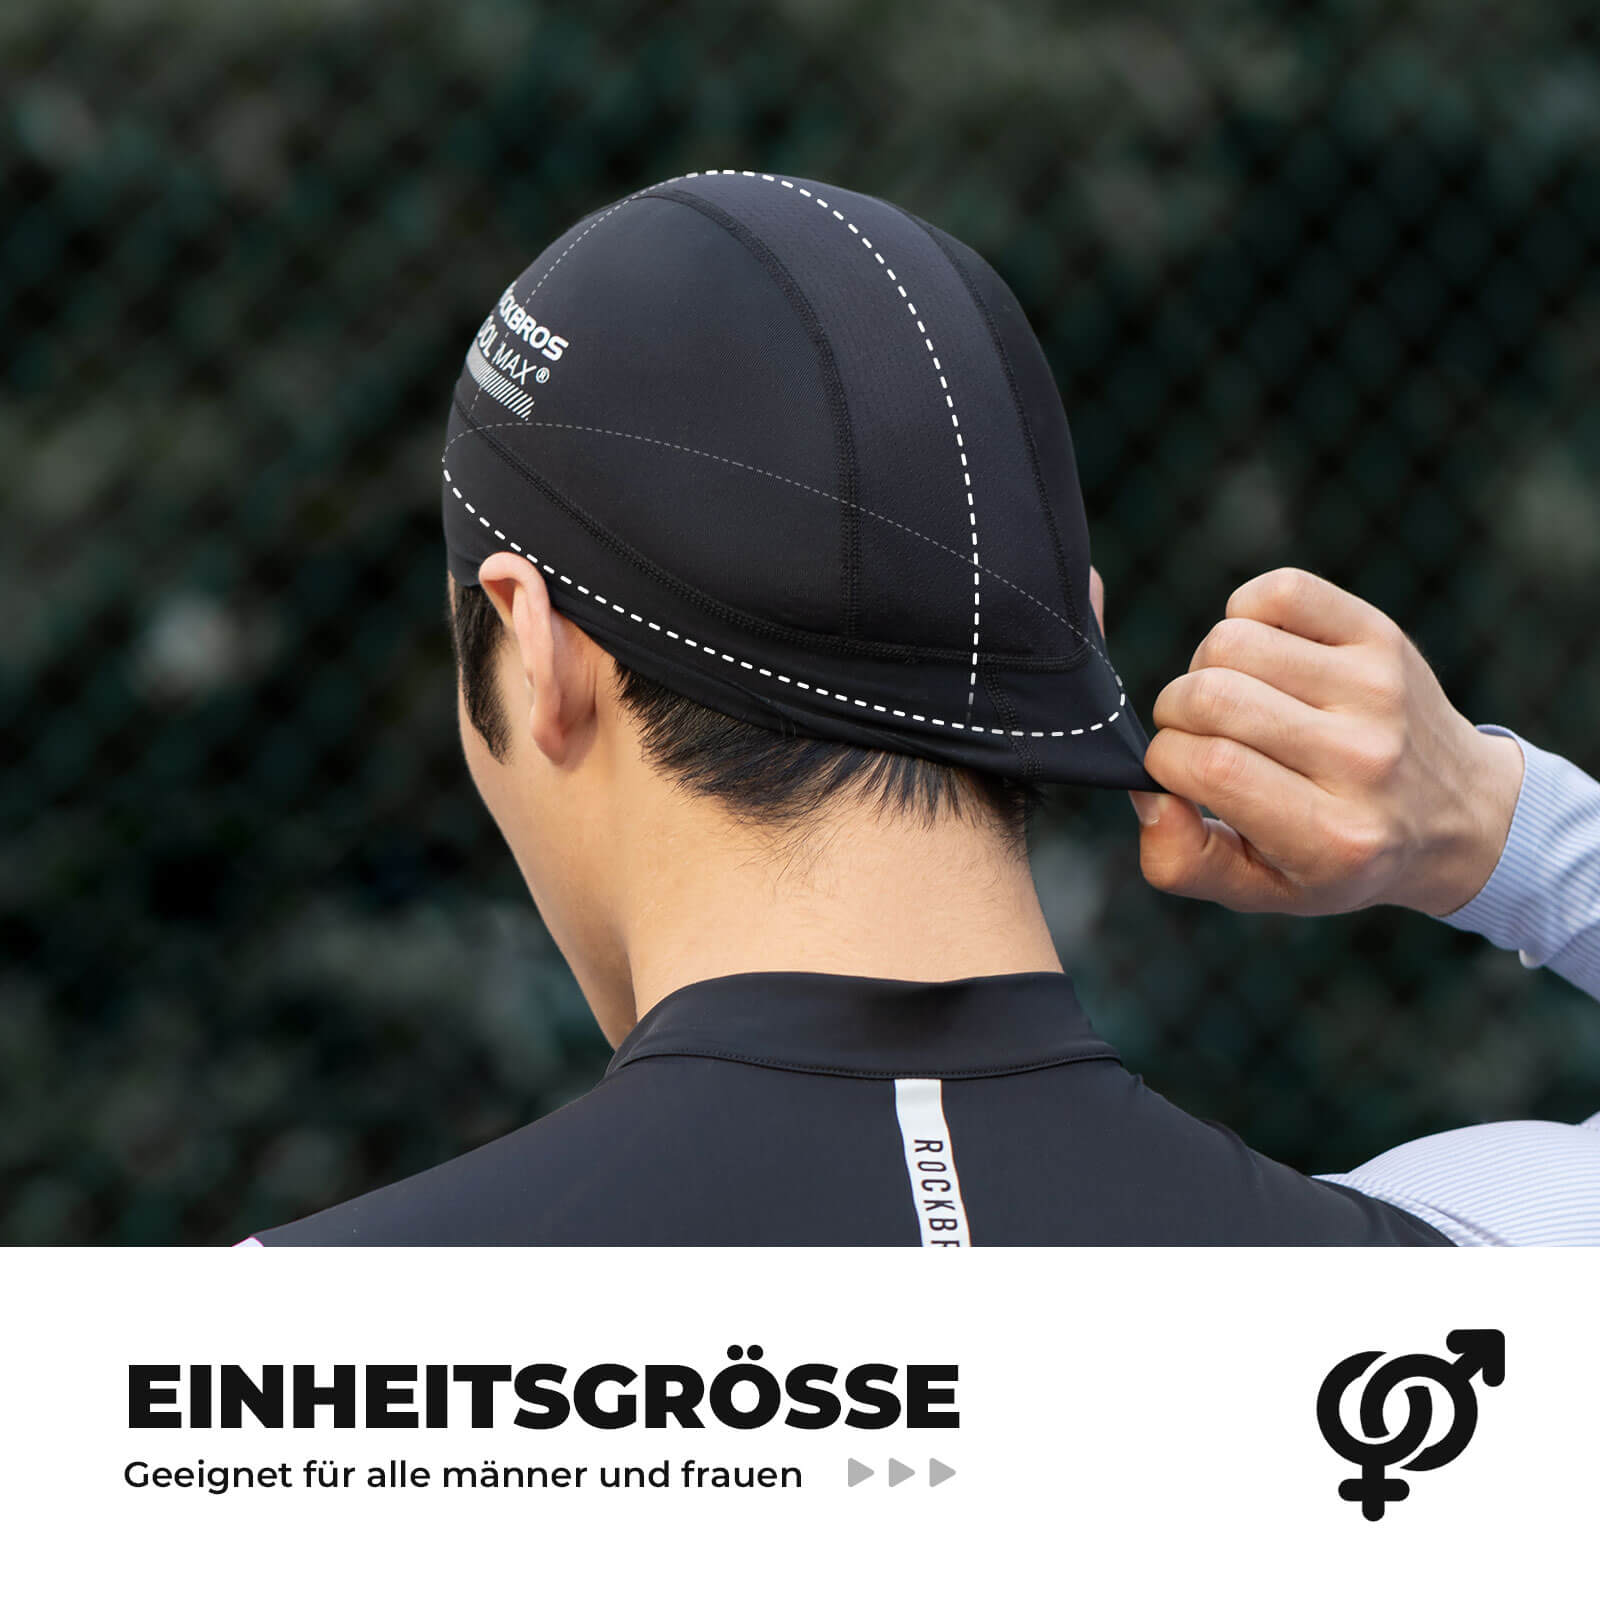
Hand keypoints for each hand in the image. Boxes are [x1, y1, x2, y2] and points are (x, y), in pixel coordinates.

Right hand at [1129, 567, 1523, 916]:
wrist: (1457, 815)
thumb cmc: (1337, 854)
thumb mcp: (1260, 889)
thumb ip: (1181, 862)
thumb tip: (1146, 793)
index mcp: (1332, 835)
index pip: (1208, 765)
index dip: (1164, 761)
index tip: (1177, 772)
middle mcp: (1363, 759)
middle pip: (1211, 696)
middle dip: (1176, 712)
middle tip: (1199, 734)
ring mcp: (1377, 689)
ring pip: (1231, 641)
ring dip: (1208, 667)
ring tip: (1235, 698)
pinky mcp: (1381, 636)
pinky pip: (1277, 592)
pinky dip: (1246, 615)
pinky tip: (1264, 656)